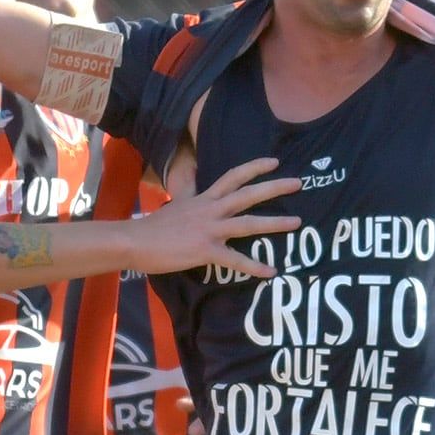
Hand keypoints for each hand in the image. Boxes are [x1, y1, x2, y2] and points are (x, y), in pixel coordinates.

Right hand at [131, 156, 303, 275]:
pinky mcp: (205, 251)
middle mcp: (211, 210)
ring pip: (248, 224)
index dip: (254, 168)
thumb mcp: (176, 202)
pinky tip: (271, 272)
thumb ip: (189, 191)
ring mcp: (209, 230)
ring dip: (275, 223)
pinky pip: (235, 260)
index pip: (233, 176)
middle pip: (248, 194)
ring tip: (297, 223)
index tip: (275, 162)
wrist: (135, 241)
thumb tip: (191, 176)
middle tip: (299, 183)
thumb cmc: (154, 227)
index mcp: (204, 198)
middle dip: (274, 187)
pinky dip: (254, 267)